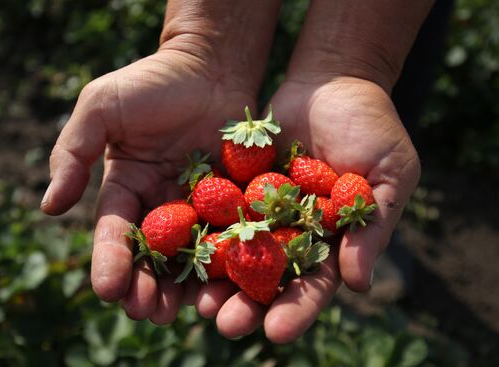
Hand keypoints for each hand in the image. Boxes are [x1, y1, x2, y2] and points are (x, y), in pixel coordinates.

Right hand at [40, 50, 256, 323]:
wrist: (210, 67)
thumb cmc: (152, 81)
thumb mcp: (101, 107)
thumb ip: (72, 152)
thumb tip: (48, 207)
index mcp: (126, 188)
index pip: (114, 230)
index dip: (110, 260)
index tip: (107, 288)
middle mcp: (160, 204)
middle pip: (151, 255)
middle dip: (147, 286)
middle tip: (147, 313)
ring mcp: (198, 206)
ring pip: (189, 255)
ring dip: (183, 286)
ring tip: (181, 312)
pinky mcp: (233, 201)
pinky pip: (229, 235)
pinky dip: (226, 262)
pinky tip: (226, 286)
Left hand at [196, 76, 419, 341]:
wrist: (332, 80)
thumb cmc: (371, 127)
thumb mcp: (388, 175)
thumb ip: (372, 228)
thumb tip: (359, 285)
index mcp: (329, 239)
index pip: (313, 283)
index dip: (297, 309)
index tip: (278, 332)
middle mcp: (290, 232)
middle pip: (267, 277)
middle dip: (247, 303)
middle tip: (225, 325)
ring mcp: (260, 210)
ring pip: (235, 251)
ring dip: (217, 279)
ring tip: (197, 303)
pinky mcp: (235, 184)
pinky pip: (216, 210)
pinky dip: (200, 231)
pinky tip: (181, 252)